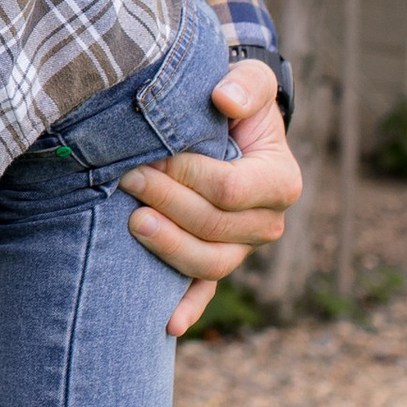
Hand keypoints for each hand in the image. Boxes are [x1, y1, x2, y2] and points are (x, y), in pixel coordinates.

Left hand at [121, 59, 299, 339]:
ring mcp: (242, 248)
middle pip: (214, 228)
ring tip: (131, 222)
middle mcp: (267, 222)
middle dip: (167, 203)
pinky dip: (187, 307)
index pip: (230, 190)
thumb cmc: (237, 102)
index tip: (151, 156)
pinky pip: (205, 290)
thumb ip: (245, 84)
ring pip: (209, 263)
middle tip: (127, 179)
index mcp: (279, 181)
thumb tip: (224, 100)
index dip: (187, 176)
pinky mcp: (217, 261)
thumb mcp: (249, 82)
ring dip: (168, 248)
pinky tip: (167, 324)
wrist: (228, 128)